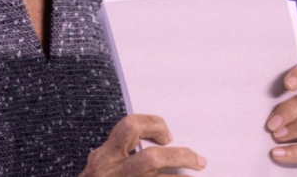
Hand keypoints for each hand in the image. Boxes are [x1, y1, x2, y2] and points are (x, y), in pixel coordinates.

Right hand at [80, 114, 206, 175]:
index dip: (153, 125)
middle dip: (180, 157)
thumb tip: (153, 142)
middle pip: (151, 159)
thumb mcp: (98, 168)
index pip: (129, 128)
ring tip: (196, 172)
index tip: (167, 133)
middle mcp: (112, 173)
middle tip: (198, 160)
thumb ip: (117, 155)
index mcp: (103, 159)